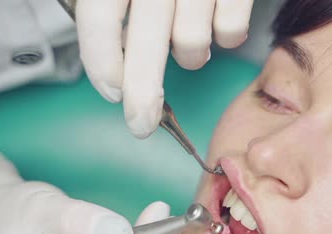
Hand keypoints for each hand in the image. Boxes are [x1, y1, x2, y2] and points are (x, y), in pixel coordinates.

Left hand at [75, 0, 254, 137]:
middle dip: (142, 94)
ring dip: (191, 55)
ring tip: (190, 38)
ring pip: (192, 44)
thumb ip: (113, 2)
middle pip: (145, 45)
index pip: (99, 17)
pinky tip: (220, 18)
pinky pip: (232, 33)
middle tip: (140, 123)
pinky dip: (227, 36)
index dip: (101, 62)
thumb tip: (107, 55)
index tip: (110, 92)